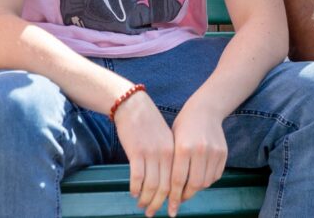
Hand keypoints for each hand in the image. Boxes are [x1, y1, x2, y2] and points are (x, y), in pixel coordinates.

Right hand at [112, 90, 175, 216]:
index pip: (179, 180)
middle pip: (166, 186)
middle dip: (160, 203)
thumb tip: (171, 180)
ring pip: (152, 185)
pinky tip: (133, 193)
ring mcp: (152, 153)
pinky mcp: (137, 152)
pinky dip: (136, 188)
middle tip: (152, 214)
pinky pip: (138, 177)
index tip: (171, 208)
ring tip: (142, 206)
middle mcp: (167, 153)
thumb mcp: (166, 139)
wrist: (134, 107)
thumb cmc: (150, 124)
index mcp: (177, 150)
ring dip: (146, 199)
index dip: (175, 197)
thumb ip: (170, 157)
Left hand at [167, 102, 228, 216]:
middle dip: (186, 196)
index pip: (178, 180)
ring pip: (206, 181)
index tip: (171, 209)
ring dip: (196, 189)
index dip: (174, 197)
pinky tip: (199, 178)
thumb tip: (167, 191)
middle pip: (195, 184)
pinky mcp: (223, 152)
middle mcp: (200, 150)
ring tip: (188, 189)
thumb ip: (172, 165)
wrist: (205, 110)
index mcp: (183, 148)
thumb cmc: (183, 126)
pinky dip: (207, 180)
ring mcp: (214, 151)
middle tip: (179, 199)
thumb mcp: (172, 142)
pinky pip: (216, 175)